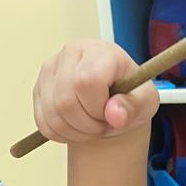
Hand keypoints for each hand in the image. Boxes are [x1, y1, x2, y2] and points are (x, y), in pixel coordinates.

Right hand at [33, 40, 158, 143]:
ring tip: (93, 126)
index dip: (98, 107)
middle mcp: (71, 53)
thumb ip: (134, 107)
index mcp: (101, 51)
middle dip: (88, 124)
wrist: (115, 100)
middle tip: (103, 124)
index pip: (86, 81)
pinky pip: (44, 122)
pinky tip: (77, 127)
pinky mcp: (39, 87)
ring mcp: (51, 69)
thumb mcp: (146, 102)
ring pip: (52, 113)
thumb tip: (114, 114)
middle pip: (66, 100)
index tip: (111, 113)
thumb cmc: (131, 95)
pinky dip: (62, 133)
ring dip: (75, 131)